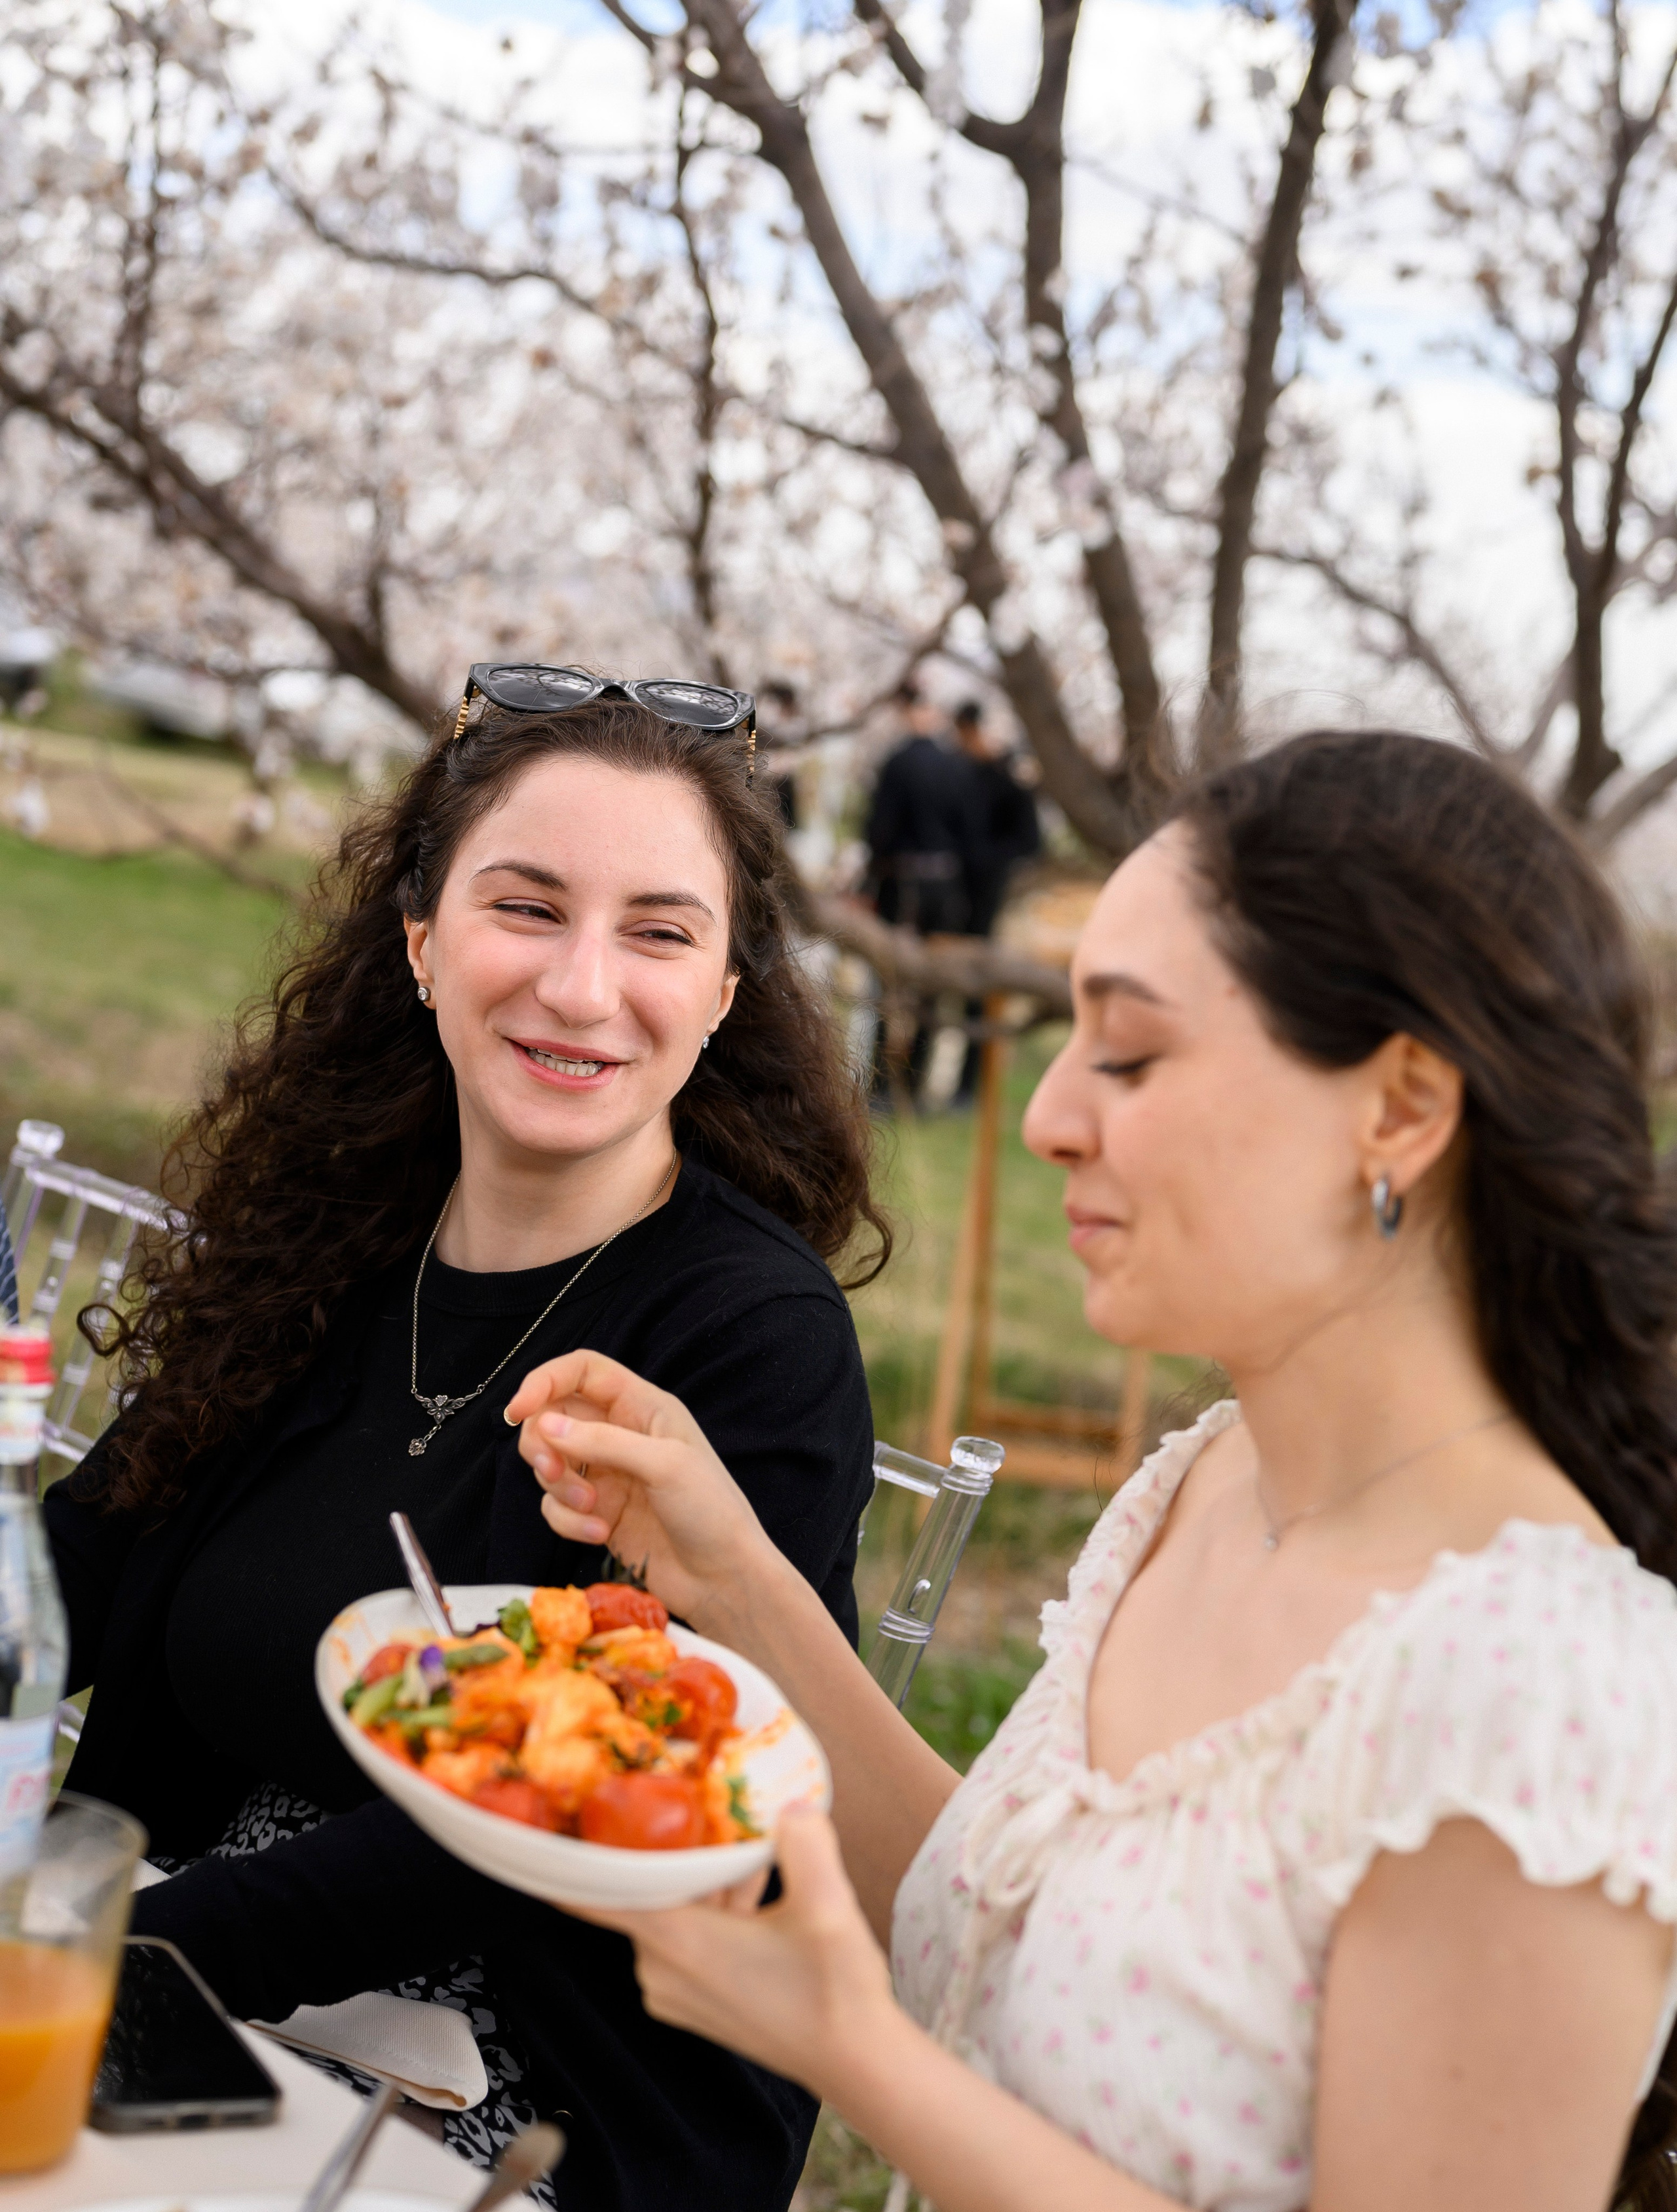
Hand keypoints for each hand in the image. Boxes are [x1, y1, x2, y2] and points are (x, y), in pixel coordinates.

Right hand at [503, 1349, 784, 1634]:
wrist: (722, 1578)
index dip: (546, 1380)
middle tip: (552, 1469)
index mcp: (643, 1407)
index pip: (583, 1371)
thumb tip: (546, 1425)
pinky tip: (600, 1534)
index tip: (518, 1410)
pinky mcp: (596, 1512)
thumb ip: (603, 1442)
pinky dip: (567, 1520)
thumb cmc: (711, 1511)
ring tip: (593, 1509)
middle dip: (542, 1443)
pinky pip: (556, 1505)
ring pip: (549, 1462)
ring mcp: (606, 1474)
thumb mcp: (664, 1466)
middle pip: (553, 1416)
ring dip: (560, 1486)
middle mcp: (621, 1434)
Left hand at [585, 1806, 900, 2098]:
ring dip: (708, 1886)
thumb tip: (789, 1804)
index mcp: (677, 1942)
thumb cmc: (836, 1991)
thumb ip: (805, 1842)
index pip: (593, 1895)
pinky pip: (684, 1939)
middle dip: (686, 1856)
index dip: (558, 1862)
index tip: (532, 1830)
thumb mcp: (829, 1905)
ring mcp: (672, 1991)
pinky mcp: (690, 2003)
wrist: (856, 2060)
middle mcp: (660, 1969)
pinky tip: (759, 1907)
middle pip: (647, 1888)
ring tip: (761, 1878)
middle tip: (737, 1838)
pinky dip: (713, 1916)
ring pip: (672, 1910)